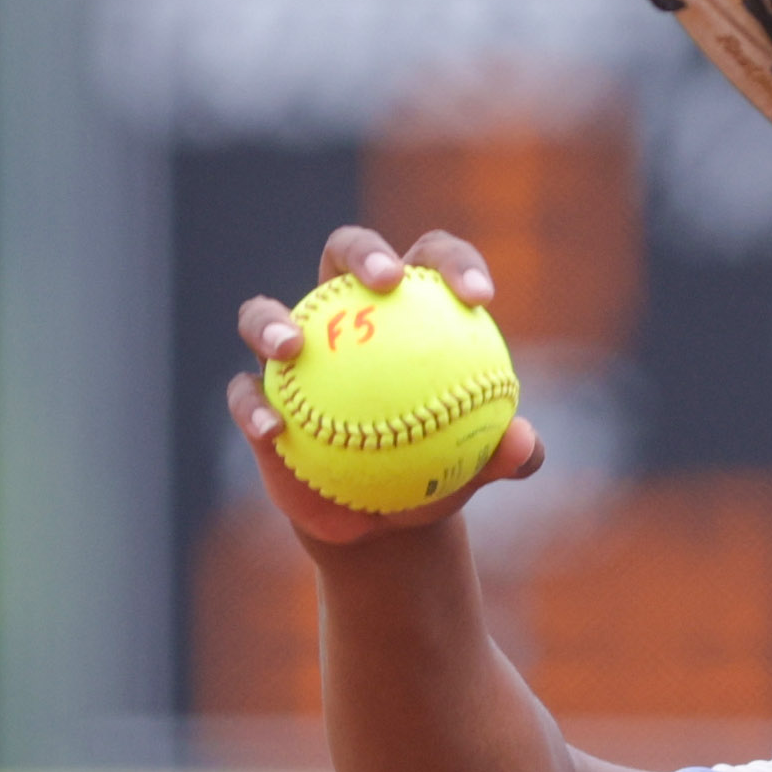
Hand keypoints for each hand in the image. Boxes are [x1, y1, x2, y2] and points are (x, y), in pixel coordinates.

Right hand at [226, 227, 543, 546]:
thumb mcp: (478, 467)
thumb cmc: (439, 473)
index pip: (431, 261)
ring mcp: (295, 351)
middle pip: (344, 252)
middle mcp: (345, 312)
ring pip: (264, 313)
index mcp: (410, 308)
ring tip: (293, 347)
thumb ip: (505, 452)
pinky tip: (272, 432)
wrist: (387, 520)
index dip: (454, 262)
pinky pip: (245, 394)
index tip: (479, 296)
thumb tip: (526, 444)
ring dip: (271, 322)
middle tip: (386, 281)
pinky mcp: (260, 396)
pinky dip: (253, 409)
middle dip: (364, 251)